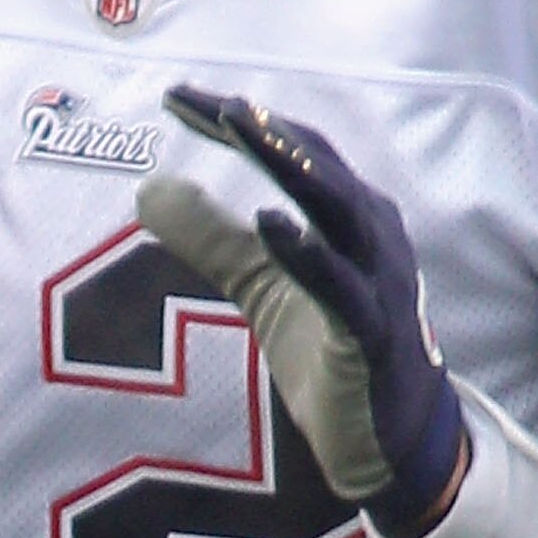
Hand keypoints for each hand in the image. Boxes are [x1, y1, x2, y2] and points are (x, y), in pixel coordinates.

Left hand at [135, 86, 468, 537]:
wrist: (388, 439)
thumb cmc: (332, 347)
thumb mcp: (261, 285)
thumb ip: (212, 237)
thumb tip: (148, 189)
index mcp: (350, 213)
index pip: (294, 149)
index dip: (237, 122)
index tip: (178, 98)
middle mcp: (372, 232)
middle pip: (317, 163)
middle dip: (264, 129)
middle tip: (213, 99)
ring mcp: (377, 280)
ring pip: (337, 206)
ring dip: (291, 164)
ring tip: (244, 129)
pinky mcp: (372, 333)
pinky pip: (340, 285)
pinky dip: (306, 252)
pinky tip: (269, 224)